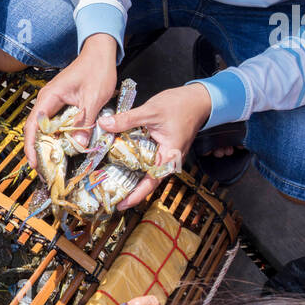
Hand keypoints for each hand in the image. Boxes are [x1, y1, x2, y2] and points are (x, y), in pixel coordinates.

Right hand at [24, 36, 117, 172]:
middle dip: (37, 150)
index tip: (35, 163)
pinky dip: (56, 136)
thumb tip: (78, 146)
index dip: (31, 146)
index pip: (33, 125)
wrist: (100, 52)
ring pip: (44, 127)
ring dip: (46, 144)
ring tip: (51, 163)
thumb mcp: (93, 98)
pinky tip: (62, 147)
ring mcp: (52, 101)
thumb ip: (85, 122)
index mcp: (50, 97)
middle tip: (44, 170)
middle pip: (35, 129)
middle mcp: (46, 100)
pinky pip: (54, 122)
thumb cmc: (97, 70)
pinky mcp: (60, 103)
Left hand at [97, 83, 209, 209]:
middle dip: (128, 189)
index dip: (136, 195)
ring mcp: (164, 155)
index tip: (121, 204)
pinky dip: (132, 162)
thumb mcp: (151, 111)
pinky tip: (117, 162)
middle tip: (107, 195)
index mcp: (169, 156)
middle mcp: (167, 159)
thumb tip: (105, 124)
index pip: (151, 182)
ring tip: (108, 183)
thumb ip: (127, 119)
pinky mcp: (160, 148)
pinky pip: (145, 159)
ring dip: (129, 176)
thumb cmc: (182, 106)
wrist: (198, 99)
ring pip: (144, 170)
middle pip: (146, 180)